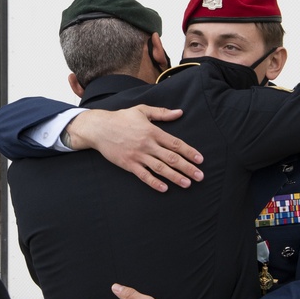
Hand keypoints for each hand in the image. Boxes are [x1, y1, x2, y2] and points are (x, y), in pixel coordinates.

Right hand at [65, 107, 203, 192]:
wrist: (99, 128)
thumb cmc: (121, 118)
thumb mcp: (142, 111)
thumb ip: (162, 113)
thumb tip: (179, 112)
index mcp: (152, 131)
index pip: (175, 143)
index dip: (189, 152)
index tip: (200, 160)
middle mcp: (147, 144)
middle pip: (171, 157)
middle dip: (187, 167)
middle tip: (200, 176)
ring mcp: (138, 155)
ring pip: (160, 168)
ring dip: (175, 177)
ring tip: (187, 184)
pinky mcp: (128, 164)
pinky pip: (143, 175)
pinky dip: (154, 182)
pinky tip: (164, 188)